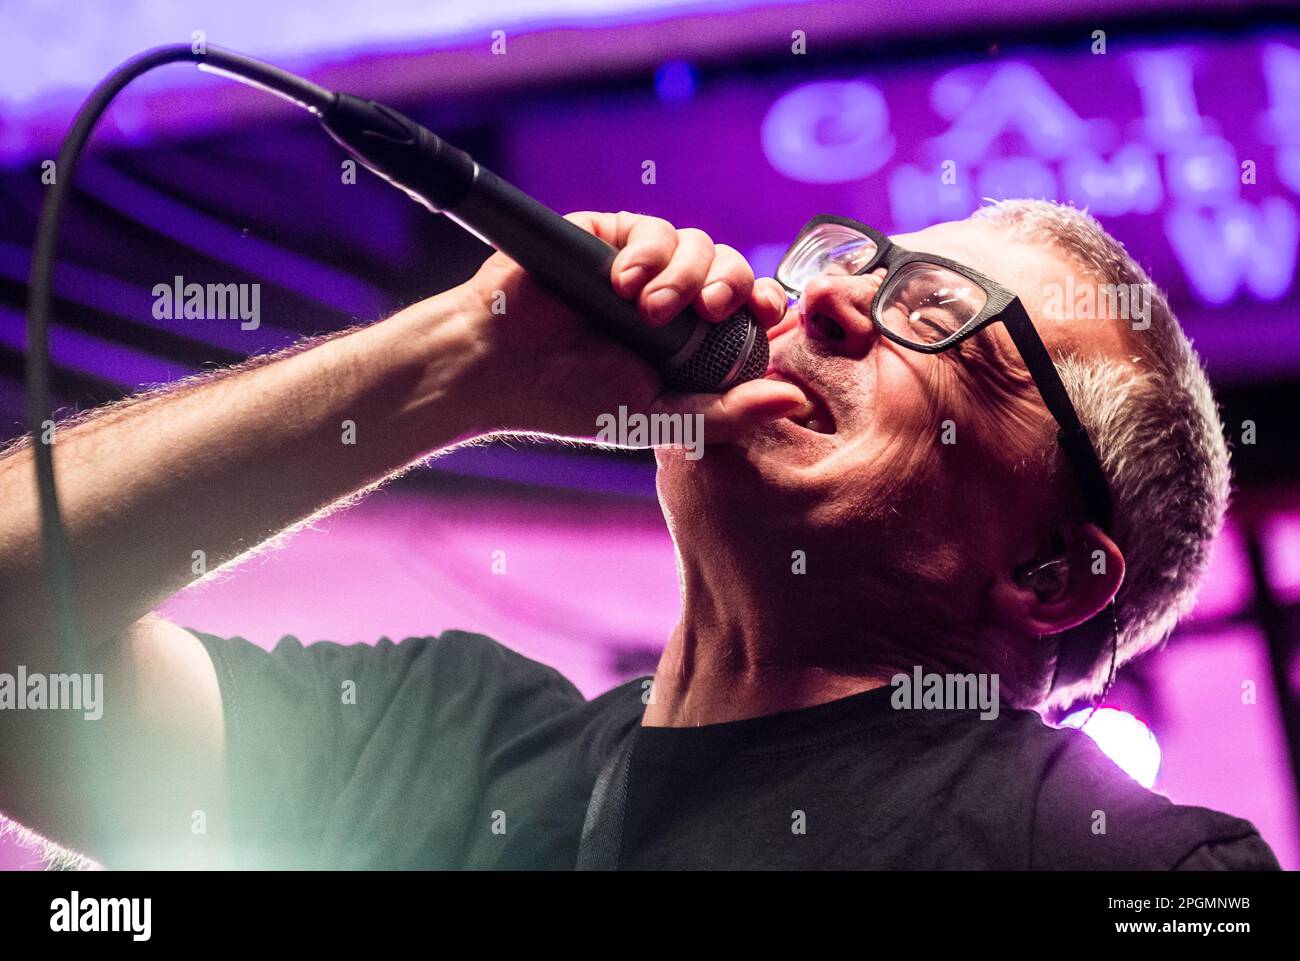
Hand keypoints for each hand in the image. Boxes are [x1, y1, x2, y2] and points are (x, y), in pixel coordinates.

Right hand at [445, 210, 810, 441]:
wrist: (496, 368)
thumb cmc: (570, 399)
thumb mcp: (656, 417)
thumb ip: (726, 413)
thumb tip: (796, 398)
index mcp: (690, 338)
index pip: (748, 307)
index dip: (765, 302)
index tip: (766, 314)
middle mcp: (671, 295)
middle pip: (730, 267)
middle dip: (727, 284)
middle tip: (704, 312)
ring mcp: (639, 262)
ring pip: (696, 243)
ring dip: (683, 272)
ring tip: (646, 310)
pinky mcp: (607, 234)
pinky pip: (650, 226)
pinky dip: (646, 251)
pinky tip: (621, 283)